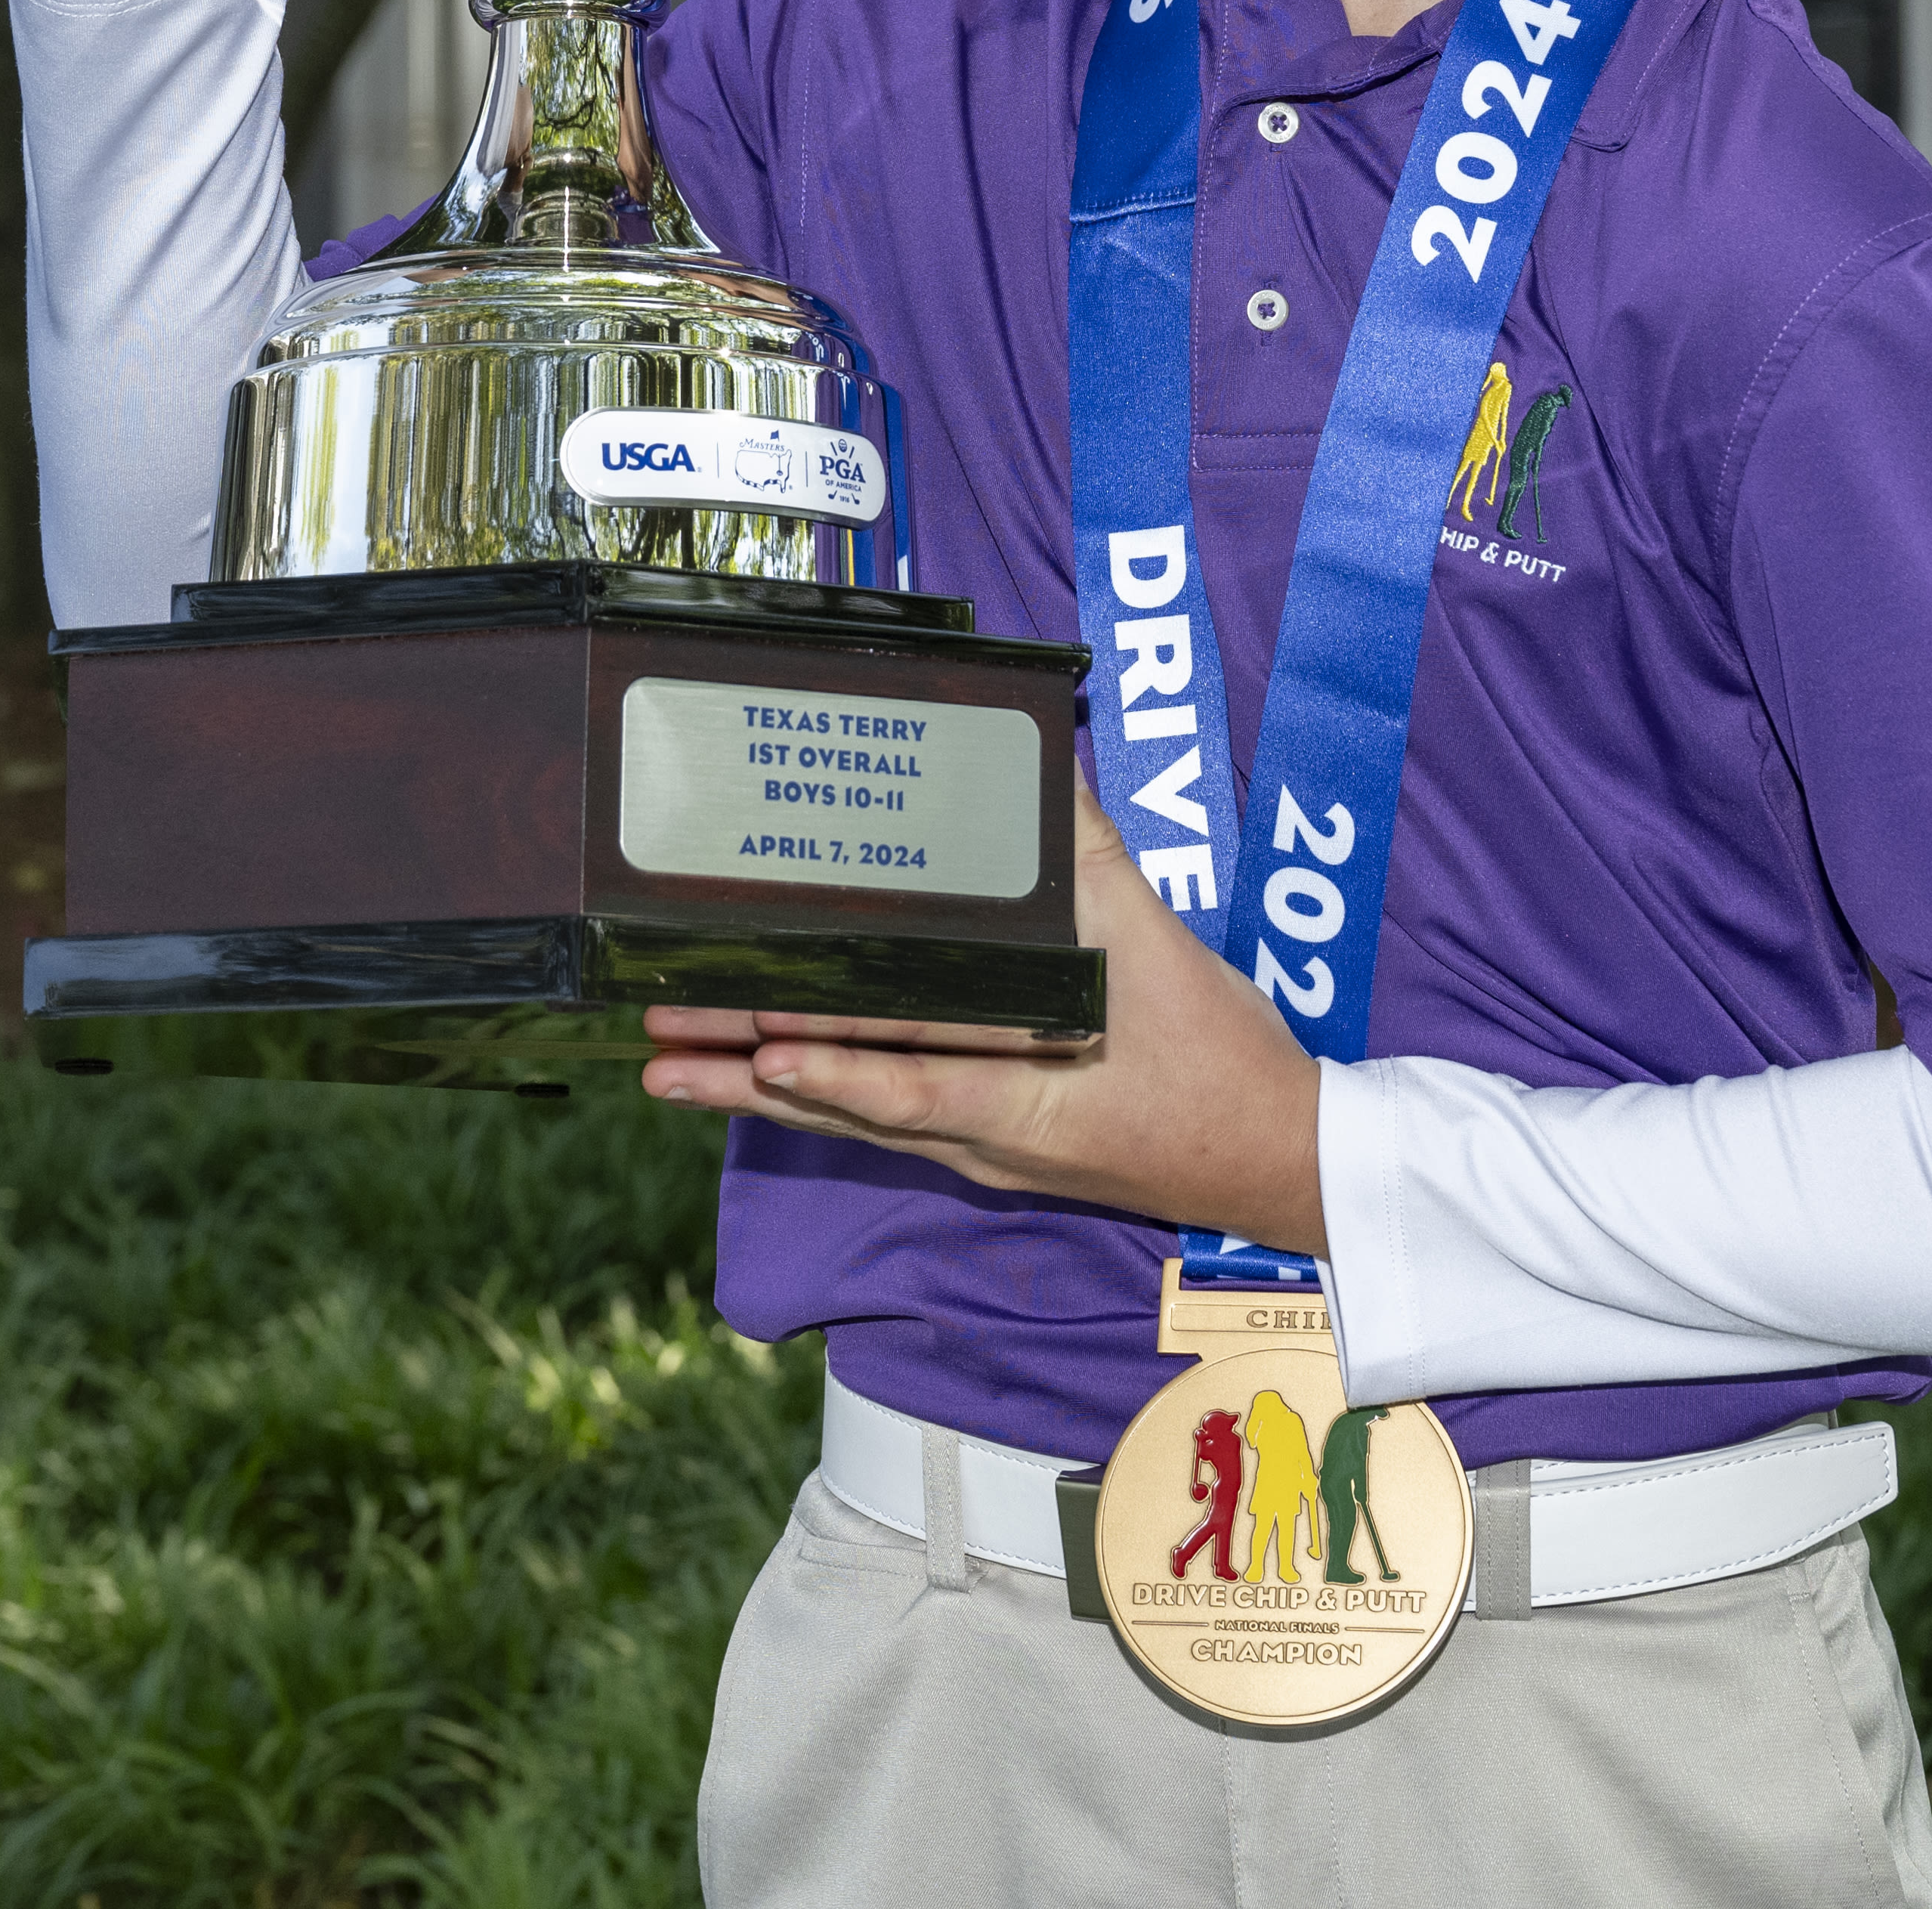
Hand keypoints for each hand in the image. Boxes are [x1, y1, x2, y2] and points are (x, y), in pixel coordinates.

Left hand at [638, 788, 1329, 1250]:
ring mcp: (983, 1150)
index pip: (909, 1087)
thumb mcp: (1160, 952)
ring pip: (852, 1119)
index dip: (832, 1070)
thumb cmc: (1222, 1068)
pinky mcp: (992, 1145)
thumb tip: (1038, 769)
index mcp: (1027, 1107)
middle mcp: (984, 1141)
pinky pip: (887, 1117)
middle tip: (653, 1052)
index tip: (755, 1049)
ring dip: (758, 1094)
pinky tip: (767, 1072)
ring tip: (666, 1070)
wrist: (1278, 1162)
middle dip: (742, 1080)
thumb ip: (1093, 857)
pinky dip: (822, 1092)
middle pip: (846, 1107)